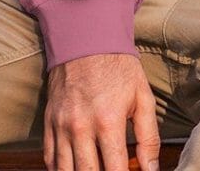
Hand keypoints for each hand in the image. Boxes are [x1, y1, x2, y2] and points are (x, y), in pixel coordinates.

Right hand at [44, 53, 160, 170]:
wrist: (87, 41)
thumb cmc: (119, 69)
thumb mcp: (143, 96)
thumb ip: (149, 136)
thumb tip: (152, 169)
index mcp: (109, 121)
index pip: (115, 170)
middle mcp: (81, 128)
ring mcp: (61, 128)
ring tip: (96, 169)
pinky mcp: (48, 125)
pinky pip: (49, 161)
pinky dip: (61, 170)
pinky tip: (75, 168)